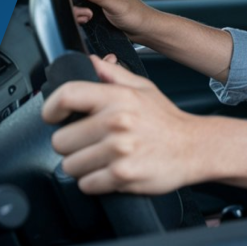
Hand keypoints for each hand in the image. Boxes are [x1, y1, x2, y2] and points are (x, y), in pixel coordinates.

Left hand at [42, 55, 202, 194]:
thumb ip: (112, 73)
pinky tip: (108, 172)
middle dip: (70, 144)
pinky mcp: (122, 175)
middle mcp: (116, 122)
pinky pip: (87, 184)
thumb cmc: (166, 120)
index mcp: (117, 97)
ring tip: (100, 158)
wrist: (195, 147)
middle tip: (87, 143)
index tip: (51, 116)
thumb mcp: (142, 87)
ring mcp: (119, 150)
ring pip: (70, 165)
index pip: (66, 95)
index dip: (50, 108)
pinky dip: (94, 182)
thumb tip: (88, 61)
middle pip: (60, 140)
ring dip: (81, 166)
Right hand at [67, 0, 156, 41]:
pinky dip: (80, 14)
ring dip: (77, 10)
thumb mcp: (116, 4)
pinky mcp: (93, 3)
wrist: (142, 28)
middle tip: (86, 15)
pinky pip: (78, 6)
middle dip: (73, 3)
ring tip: (88, 18)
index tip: (77, 4)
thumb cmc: (135, 14)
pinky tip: (87, 20)